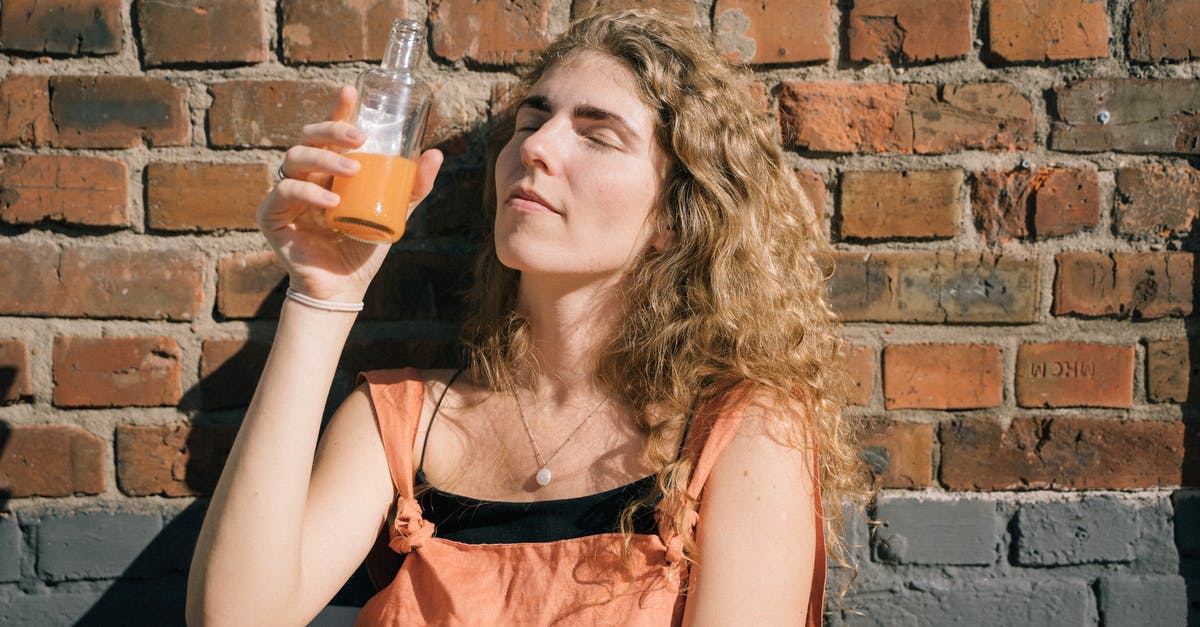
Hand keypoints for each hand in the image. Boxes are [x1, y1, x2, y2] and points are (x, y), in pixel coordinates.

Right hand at [257, 85, 443, 301]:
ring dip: (324, 159)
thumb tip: (435, 153)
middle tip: (361, 138)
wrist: (345, 286)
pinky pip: (284, 193)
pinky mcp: (271, 216)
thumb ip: (413, 187)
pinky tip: (332, 200)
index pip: (328, 131)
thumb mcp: (395, 213)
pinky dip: (308, 193)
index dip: (337, 109)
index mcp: (328, 170)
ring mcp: (286, 194)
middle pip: (308, 137)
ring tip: (354, 170)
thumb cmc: (363, 246)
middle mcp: (305, 176)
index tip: (351, 90)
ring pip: (295, 158)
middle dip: (332, 128)